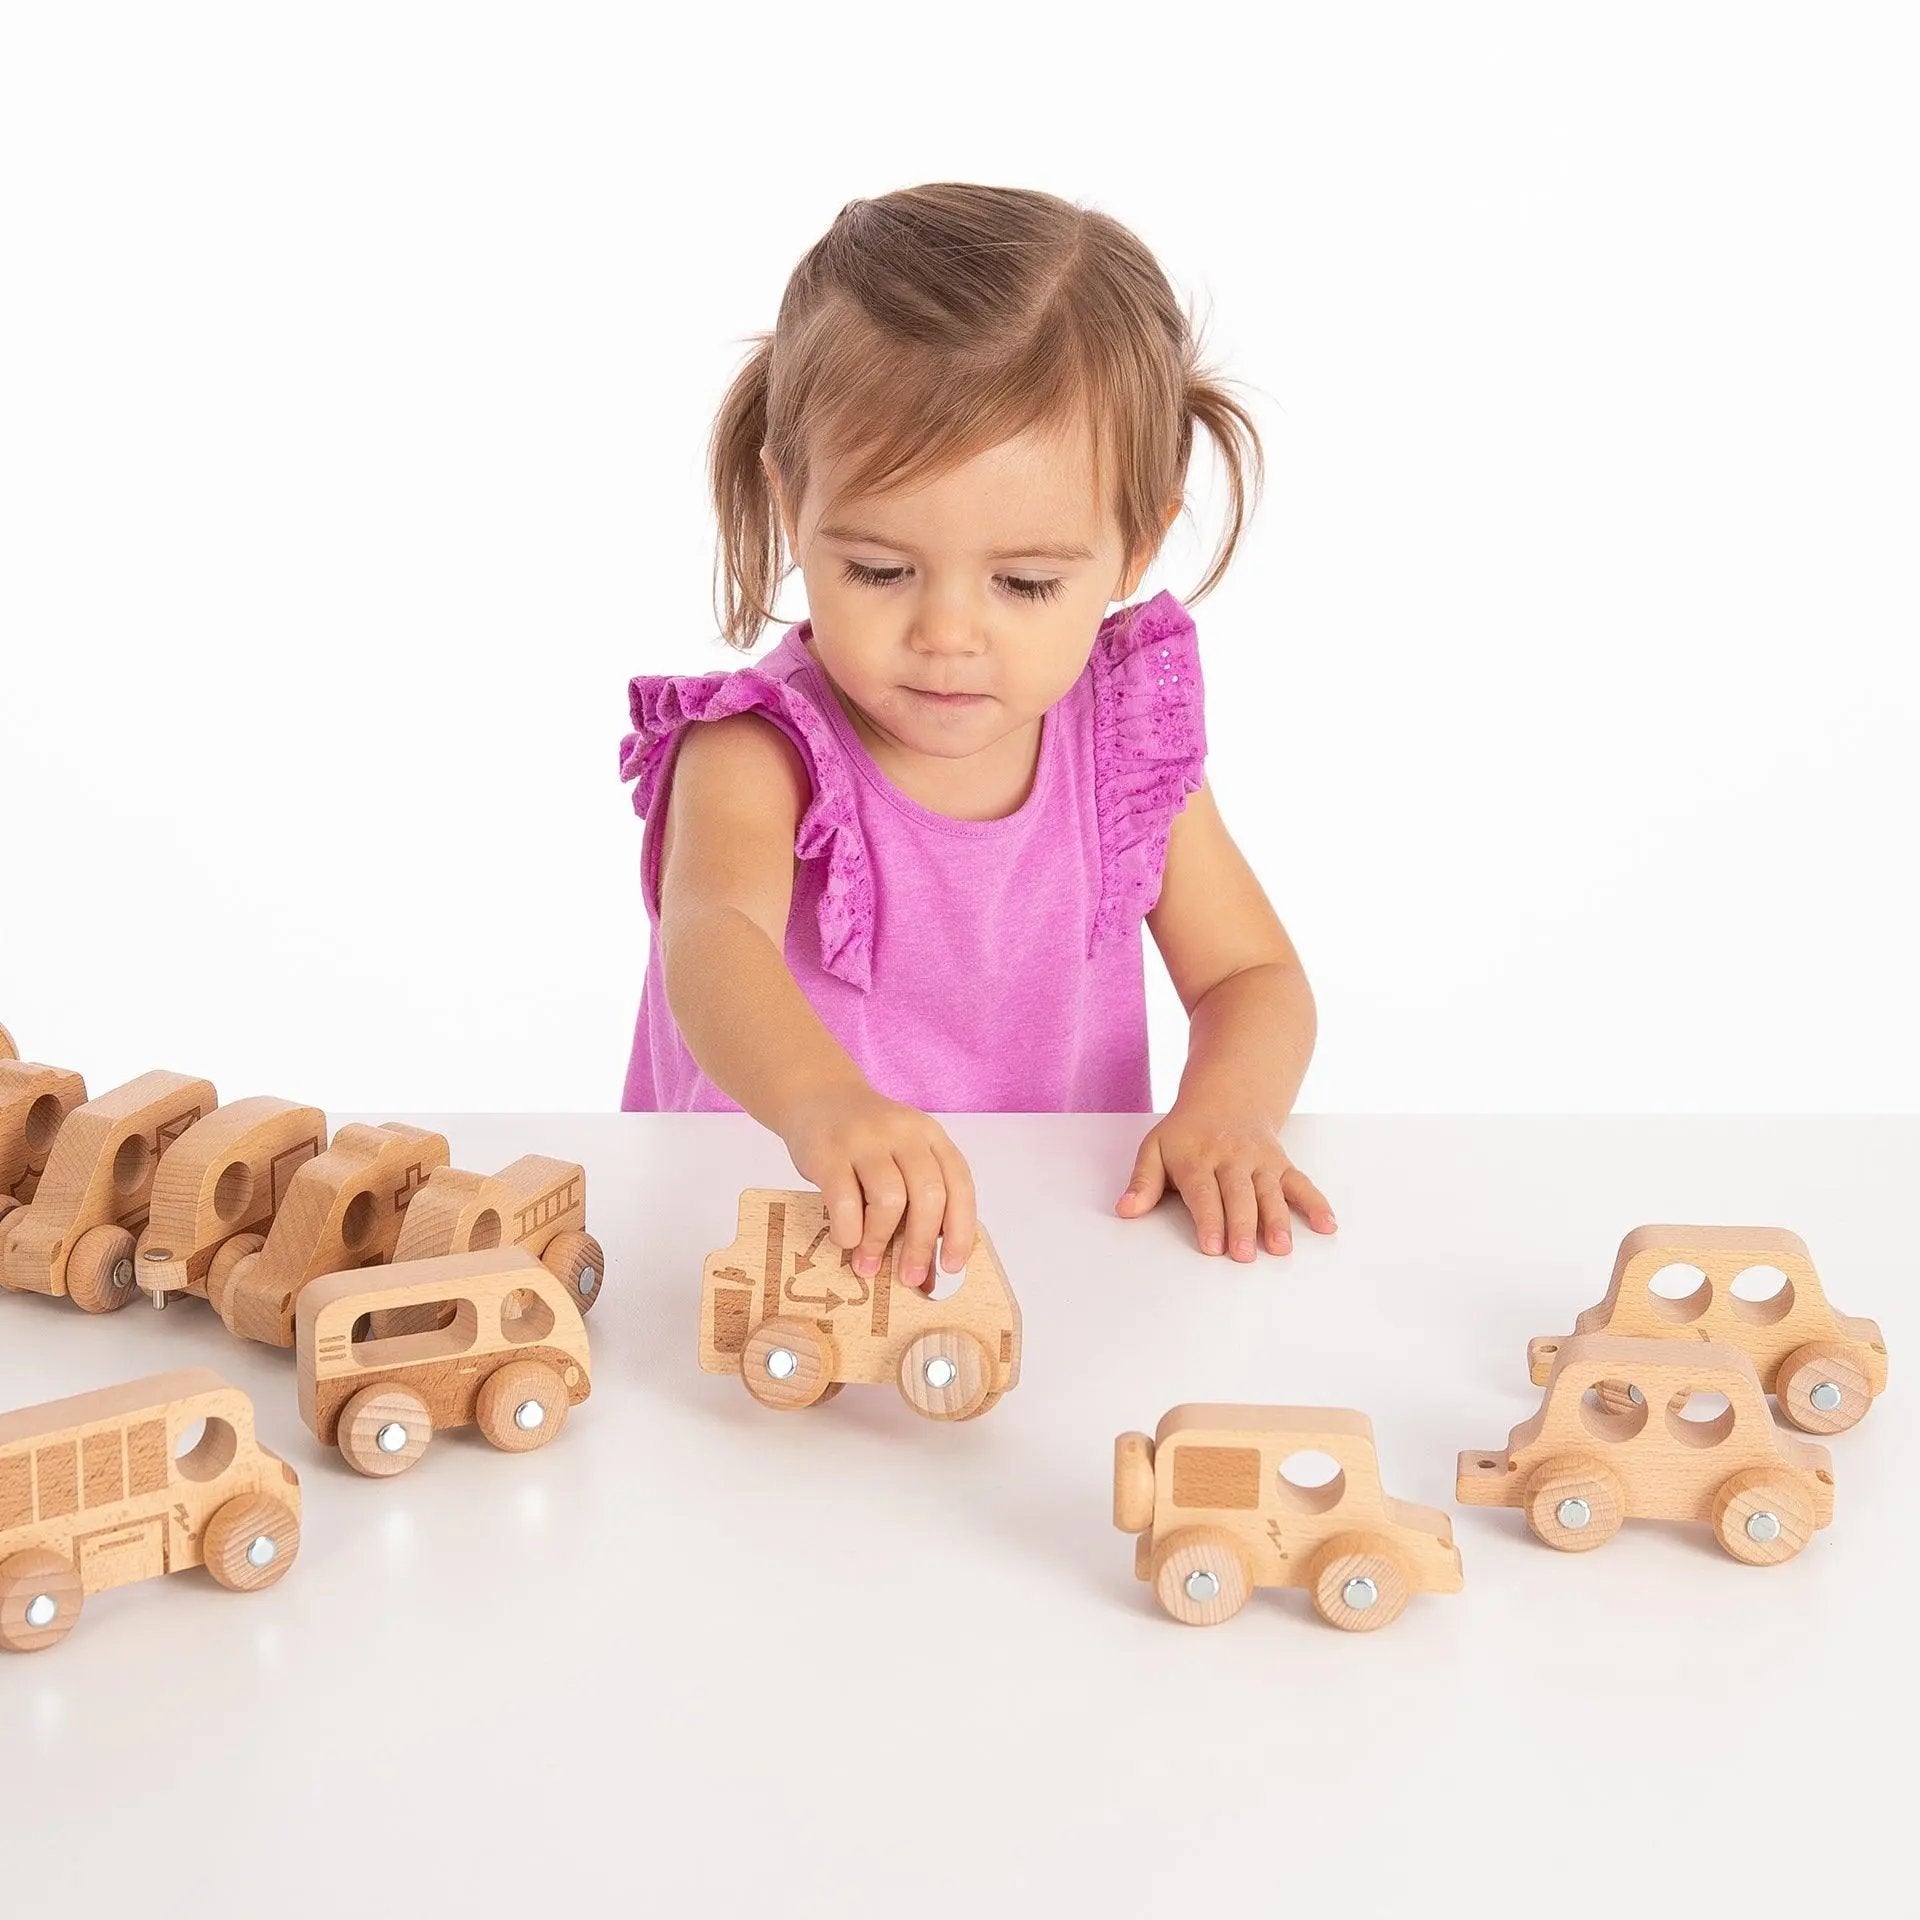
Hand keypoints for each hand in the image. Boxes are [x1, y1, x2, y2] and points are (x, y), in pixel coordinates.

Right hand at [778, 1083, 977, 1289]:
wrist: (815, 1095)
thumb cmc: (865, 1142)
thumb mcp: (899, 1159)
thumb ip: (915, 1205)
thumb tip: (926, 1275)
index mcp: (930, 1136)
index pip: (959, 1184)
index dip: (961, 1229)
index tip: (952, 1266)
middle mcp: (903, 1133)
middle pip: (929, 1194)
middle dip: (921, 1244)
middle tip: (909, 1278)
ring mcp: (865, 1139)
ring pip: (890, 1199)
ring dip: (880, 1241)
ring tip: (868, 1265)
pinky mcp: (827, 1152)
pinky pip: (845, 1201)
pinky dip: (849, 1231)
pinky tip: (845, 1240)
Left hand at [1114, 1105, 1334, 1259]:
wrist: (1226, 1098)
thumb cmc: (1186, 1134)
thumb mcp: (1155, 1148)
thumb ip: (1143, 1182)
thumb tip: (1125, 1210)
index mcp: (1197, 1158)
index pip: (1203, 1192)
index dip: (1208, 1219)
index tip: (1212, 1247)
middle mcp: (1231, 1158)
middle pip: (1238, 1195)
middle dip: (1241, 1225)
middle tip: (1243, 1256)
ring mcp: (1259, 1160)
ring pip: (1270, 1192)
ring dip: (1277, 1220)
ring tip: (1281, 1247)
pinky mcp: (1281, 1164)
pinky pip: (1300, 1183)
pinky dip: (1316, 1203)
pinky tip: (1327, 1225)